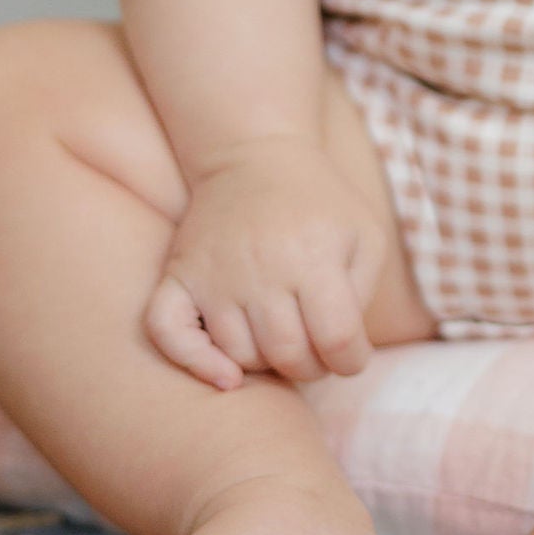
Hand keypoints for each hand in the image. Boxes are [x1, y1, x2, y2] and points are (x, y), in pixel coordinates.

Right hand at [143, 138, 383, 388]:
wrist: (255, 157)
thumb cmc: (319, 205)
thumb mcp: (365, 235)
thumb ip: (363, 295)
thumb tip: (340, 352)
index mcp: (313, 257)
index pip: (338, 340)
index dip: (352, 361)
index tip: (351, 354)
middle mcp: (260, 269)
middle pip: (289, 356)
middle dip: (313, 367)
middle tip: (316, 348)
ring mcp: (214, 275)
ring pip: (240, 355)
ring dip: (267, 363)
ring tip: (281, 337)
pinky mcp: (180, 276)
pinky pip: (168, 334)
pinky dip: (193, 362)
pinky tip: (226, 377)